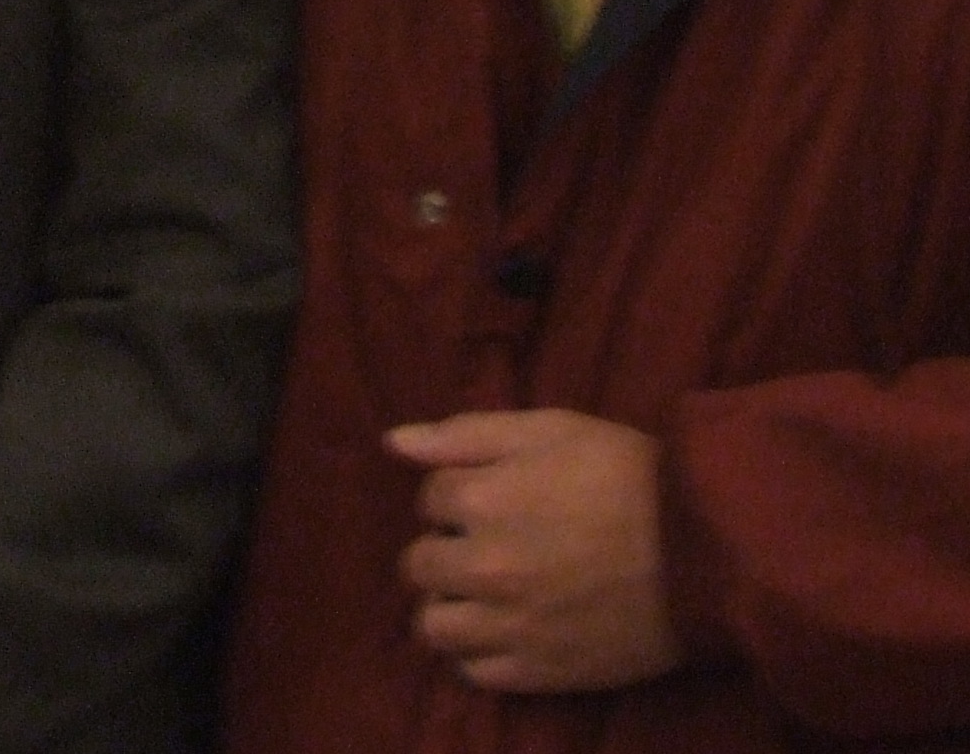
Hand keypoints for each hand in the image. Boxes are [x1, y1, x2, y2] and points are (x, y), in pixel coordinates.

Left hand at [389, 408, 682, 694]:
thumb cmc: (628, 476)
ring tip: (484, 593)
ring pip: (434, 626)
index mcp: (480, 501)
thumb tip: (393, 442)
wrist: (709, 550)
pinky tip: (506, 629)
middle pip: (417, 564)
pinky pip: (476, 672)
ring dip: (450, 605)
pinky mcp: (542, 671)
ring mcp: (511, 625)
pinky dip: (480, 653)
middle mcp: (484, 567)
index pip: (428, 499)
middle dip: (444, 549)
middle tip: (486, 545)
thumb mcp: (548, 430)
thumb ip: (463, 435)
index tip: (496, 497)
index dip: (458, 494)